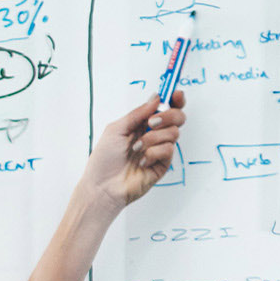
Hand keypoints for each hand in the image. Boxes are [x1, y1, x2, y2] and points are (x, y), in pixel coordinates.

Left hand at [82, 90, 185, 213]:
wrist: (103, 186)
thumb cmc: (104, 159)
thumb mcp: (116, 129)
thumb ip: (138, 113)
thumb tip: (156, 98)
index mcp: (142, 124)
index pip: (165, 108)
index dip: (175, 99)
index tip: (176, 94)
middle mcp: (153, 135)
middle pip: (177, 117)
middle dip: (168, 116)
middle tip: (151, 123)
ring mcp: (159, 150)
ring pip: (174, 133)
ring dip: (153, 138)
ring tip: (136, 148)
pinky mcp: (163, 165)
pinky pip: (168, 150)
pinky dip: (153, 153)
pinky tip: (141, 161)